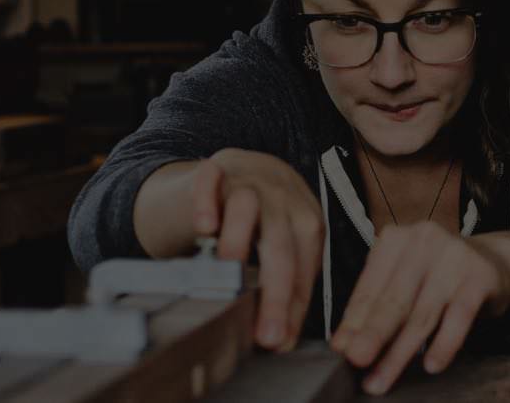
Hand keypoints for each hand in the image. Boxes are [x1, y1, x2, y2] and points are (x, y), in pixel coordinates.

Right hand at [192, 148, 323, 351]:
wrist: (234, 169)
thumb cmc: (259, 218)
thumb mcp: (279, 245)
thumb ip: (283, 285)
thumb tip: (283, 342)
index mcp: (305, 220)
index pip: (305, 265)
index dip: (295, 305)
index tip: (282, 341)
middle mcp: (283, 199)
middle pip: (282, 245)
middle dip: (276, 293)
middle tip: (266, 333)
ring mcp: (249, 179)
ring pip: (249, 207)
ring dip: (240, 239)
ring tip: (229, 273)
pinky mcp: (215, 168)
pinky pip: (211, 179)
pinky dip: (206, 200)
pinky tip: (204, 226)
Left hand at [330, 222, 509, 394]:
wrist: (496, 261)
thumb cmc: (441, 274)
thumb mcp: (406, 279)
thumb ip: (377, 305)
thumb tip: (346, 343)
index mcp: (396, 239)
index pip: (370, 287)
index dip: (353, 322)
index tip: (340, 349)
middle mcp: (424, 241)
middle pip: (393, 300)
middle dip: (372, 336)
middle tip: (356, 361)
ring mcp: (454, 257)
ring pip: (422, 315)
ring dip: (401, 353)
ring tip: (383, 378)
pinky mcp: (480, 277)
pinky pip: (459, 318)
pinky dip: (444, 345)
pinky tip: (432, 365)